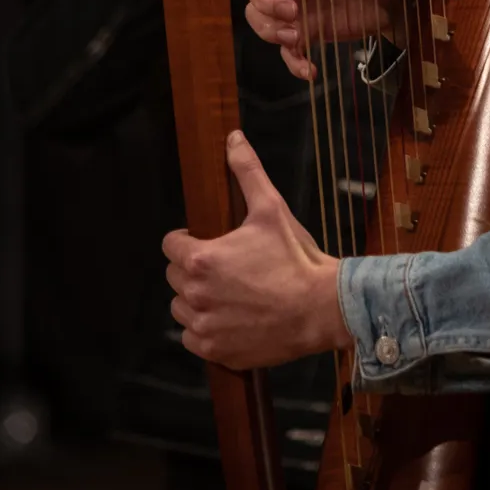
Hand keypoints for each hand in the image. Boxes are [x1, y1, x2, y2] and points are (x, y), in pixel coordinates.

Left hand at [164, 131, 349, 368]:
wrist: (320, 307)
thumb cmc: (294, 257)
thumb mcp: (271, 208)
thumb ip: (247, 171)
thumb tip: (233, 137)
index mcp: (201, 259)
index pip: (170, 246)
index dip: (186, 239)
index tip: (205, 239)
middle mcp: (194, 295)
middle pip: (174, 277)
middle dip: (192, 268)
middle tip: (223, 265)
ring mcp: (204, 327)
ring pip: (181, 309)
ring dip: (196, 299)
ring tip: (227, 291)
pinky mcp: (215, 352)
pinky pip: (193, 339)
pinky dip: (205, 329)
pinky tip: (230, 317)